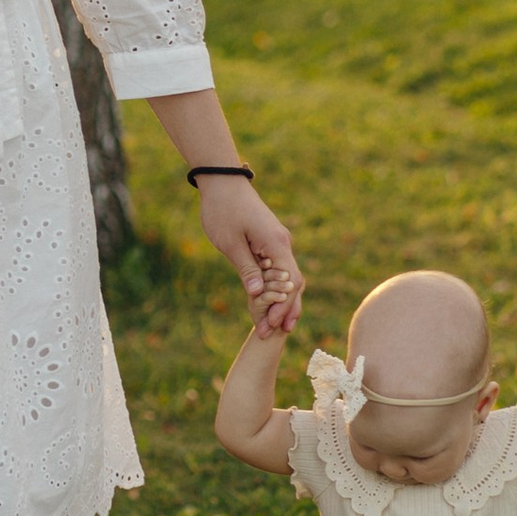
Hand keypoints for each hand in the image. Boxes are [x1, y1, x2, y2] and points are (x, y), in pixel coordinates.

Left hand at [196, 175, 301, 335]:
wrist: (223, 182)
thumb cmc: (223, 210)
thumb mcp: (231, 243)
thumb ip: (246, 269)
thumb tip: (257, 295)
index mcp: (277, 245)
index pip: (288, 283)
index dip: (281, 307)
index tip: (270, 327)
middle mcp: (283, 244)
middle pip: (293, 283)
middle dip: (285, 309)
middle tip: (273, 334)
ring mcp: (278, 243)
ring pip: (287, 278)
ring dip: (283, 301)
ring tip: (277, 325)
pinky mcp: (270, 242)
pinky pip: (278, 269)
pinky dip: (276, 288)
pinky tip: (269, 303)